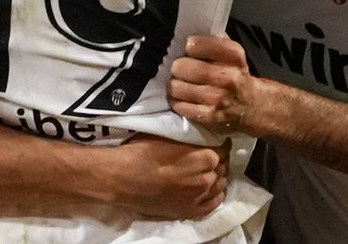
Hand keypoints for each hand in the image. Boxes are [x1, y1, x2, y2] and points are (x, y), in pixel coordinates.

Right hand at [101, 135, 228, 221]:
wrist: (124, 178)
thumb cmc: (143, 151)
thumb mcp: (169, 135)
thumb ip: (191, 139)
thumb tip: (200, 137)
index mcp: (205, 156)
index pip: (223, 150)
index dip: (218, 146)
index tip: (212, 144)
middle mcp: (208, 177)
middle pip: (222, 168)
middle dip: (216, 162)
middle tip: (205, 159)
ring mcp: (200, 196)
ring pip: (219, 186)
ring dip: (216, 178)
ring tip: (207, 174)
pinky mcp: (191, 211)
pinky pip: (213, 204)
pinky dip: (215, 196)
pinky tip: (210, 191)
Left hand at [168, 34, 263, 135]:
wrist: (252, 104)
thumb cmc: (235, 73)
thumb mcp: (232, 52)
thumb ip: (214, 39)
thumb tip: (189, 31)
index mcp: (233, 56)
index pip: (198, 44)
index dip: (189, 46)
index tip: (189, 48)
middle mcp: (228, 77)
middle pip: (184, 67)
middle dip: (177, 66)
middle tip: (179, 68)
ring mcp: (218, 99)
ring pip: (178, 88)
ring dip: (173, 84)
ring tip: (178, 82)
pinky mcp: (210, 116)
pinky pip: (181, 107)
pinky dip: (176, 101)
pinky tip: (181, 97)